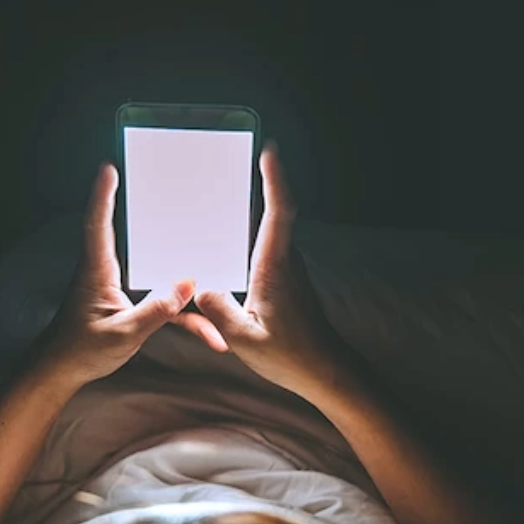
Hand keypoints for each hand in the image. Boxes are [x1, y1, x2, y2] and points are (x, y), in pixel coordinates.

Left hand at [34, 163, 234, 389]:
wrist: (61, 373)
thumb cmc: (80, 351)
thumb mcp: (124, 333)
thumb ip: (157, 309)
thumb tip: (188, 284)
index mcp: (97, 271)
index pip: (99, 224)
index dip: (103, 195)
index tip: (109, 169)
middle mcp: (106, 274)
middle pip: (137, 241)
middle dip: (158, 223)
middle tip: (173, 198)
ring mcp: (118, 290)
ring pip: (160, 281)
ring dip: (185, 293)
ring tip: (212, 291)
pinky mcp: (128, 307)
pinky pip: (163, 306)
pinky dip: (184, 319)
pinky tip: (208, 335)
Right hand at [192, 143, 355, 399]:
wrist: (326, 372)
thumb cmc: (291, 356)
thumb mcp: (244, 339)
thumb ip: (217, 311)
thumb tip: (197, 287)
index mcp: (275, 268)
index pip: (279, 212)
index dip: (274, 179)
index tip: (268, 151)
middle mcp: (286, 263)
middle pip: (277, 213)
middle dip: (264, 183)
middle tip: (240, 158)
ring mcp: (290, 272)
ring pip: (273, 233)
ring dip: (260, 209)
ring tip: (228, 194)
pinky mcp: (288, 283)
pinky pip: (270, 250)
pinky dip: (256, 236)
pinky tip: (232, 245)